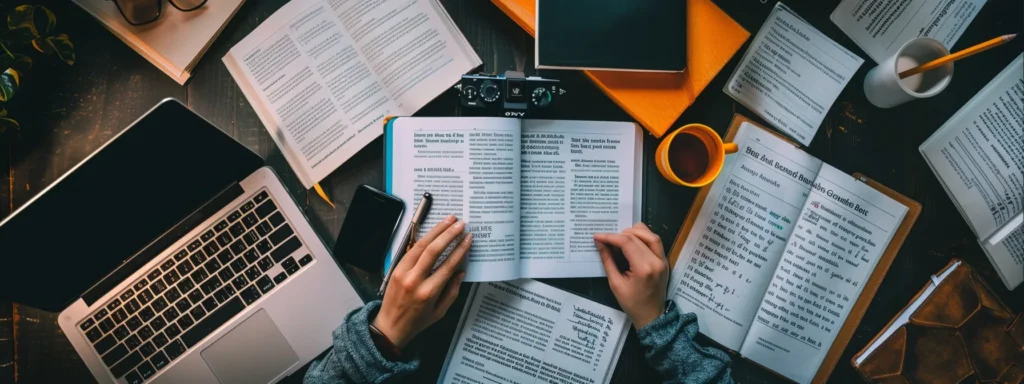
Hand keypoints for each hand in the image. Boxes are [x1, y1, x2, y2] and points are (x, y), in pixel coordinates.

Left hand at [374, 215, 471, 348]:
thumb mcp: (440, 311)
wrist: (389, 326)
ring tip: (449, 220)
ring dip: (436, 231)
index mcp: (428, 292)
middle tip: (460, 224)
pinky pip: (411, 250)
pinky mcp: (395, 268)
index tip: (468, 238)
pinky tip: (433, 231)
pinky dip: (423, 238)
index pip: (448, 265)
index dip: (460, 249)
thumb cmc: (418, 321)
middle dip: (448, 234)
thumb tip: (460, 271)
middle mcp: (414, 280)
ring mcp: (402, 272)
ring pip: (420, 245)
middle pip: (433, 250)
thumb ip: (452, 291)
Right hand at [595, 222, 668, 328]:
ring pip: (651, 236)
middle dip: (620, 234)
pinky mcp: (665, 261)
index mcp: (644, 268)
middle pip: (638, 236)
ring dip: (635, 232)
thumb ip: (608, 261)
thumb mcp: (615, 284)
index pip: (627, 243)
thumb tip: (600, 243)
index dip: (611, 237)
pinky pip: (656, 243)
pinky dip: (644, 238)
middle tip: (608, 238)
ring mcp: (663, 260)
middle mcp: (656, 261)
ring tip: (621, 237)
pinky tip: (633, 242)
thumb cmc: (632, 304)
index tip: (598, 236)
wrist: (652, 316)